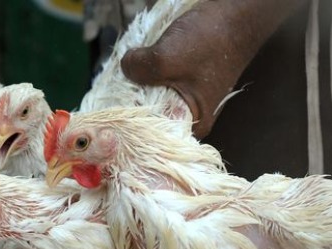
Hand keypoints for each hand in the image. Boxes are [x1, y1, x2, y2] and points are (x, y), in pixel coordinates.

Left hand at [121, 0, 307, 138]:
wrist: (235, 12)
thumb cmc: (210, 40)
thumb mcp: (167, 58)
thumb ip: (140, 69)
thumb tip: (125, 68)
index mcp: (194, 122)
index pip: (155, 137)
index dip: (132, 128)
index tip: (111, 119)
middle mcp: (191, 114)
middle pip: (150, 118)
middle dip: (131, 107)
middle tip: (111, 97)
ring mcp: (186, 95)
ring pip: (150, 99)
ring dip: (137, 88)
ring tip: (122, 80)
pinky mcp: (182, 79)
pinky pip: (155, 83)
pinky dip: (145, 76)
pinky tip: (135, 67)